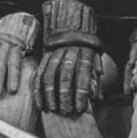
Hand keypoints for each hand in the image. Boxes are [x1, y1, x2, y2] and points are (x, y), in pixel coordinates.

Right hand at [34, 0, 102, 115]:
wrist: (73, 26)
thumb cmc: (87, 49)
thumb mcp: (96, 59)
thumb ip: (97, 78)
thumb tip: (98, 97)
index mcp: (85, 55)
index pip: (83, 76)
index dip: (81, 93)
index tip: (80, 108)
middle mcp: (69, 55)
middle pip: (66, 76)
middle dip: (65, 96)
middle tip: (66, 111)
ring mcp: (55, 55)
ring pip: (50, 76)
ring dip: (50, 95)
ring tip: (53, 109)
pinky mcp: (44, 57)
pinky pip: (39, 74)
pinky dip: (38, 90)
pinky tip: (40, 103)